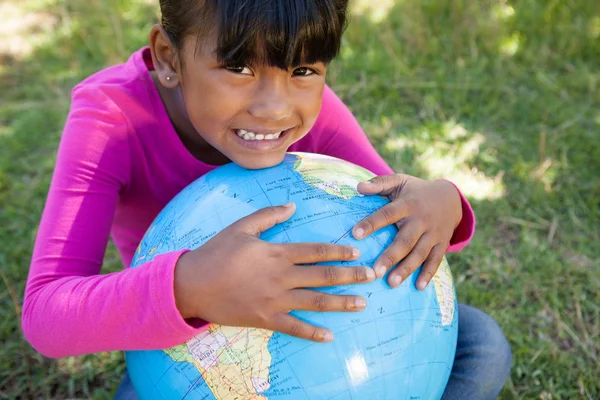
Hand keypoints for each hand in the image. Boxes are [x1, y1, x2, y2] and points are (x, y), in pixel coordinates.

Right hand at [174, 203, 375, 342]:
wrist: (192, 284)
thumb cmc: (216, 253)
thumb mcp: (241, 227)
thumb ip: (268, 215)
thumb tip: (293, 206)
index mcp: (277, 253)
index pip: (317, 251)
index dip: (339, 251)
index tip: (357, 252)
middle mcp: (282, 277)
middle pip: (323, 276)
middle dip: (351, 275)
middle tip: (372, 275)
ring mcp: (275, 300)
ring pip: (315, 302)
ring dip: (341, 303)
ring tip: (362, 303)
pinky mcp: (265, 319)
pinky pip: (294, 327)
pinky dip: (312, 332)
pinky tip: (329, 336)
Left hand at [352, 175, 461, 289]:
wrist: (450, 198)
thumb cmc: (415, 191)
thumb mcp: (399, 181)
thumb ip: (379, 183)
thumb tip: (358, 186)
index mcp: (408, 204)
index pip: (388, 214)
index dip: (372, 223)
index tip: (355, 234)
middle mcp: (422, 220)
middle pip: (405, 240)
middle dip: (390, 257)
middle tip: (375, 272)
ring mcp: (433, 234)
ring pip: (419, 254)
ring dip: (406, 269)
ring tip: (391, 283)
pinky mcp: (442, 244)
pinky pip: (435, 261)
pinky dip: (428, 274)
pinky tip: (418, 287)